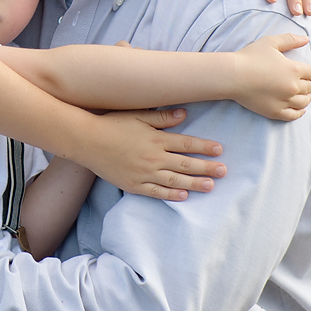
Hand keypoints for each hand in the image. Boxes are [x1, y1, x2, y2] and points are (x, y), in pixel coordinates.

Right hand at [82, 107, 224, 201]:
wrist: (87, 141)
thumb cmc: (112, 123)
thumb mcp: (137, 115)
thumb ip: (161, 117)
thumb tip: (184, 114)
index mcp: (156, 139)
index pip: (186, 144)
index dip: (204, 147)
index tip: (220, 150)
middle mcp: (153, 157)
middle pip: (185, 164)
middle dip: (207, 167)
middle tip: (224, 171)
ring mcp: (144, 173)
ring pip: (175, 180)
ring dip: (194, 183)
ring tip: (210, 186)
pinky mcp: (134, 185)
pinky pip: (156, 192)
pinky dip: (171, 194)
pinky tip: (184, 196)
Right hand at [231, 30, 310, 120]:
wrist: (233, 76)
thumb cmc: (250, 57)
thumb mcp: (270, 42)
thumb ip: (290, 39)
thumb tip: (307, 39)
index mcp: (294, 69)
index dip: (309, 72)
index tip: (304, 72)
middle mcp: (293, 86)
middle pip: (309, 88)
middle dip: (308, 84)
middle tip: (303, 83)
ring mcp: (284, 101)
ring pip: (304, 102)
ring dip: (306, 98)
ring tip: (303, 95)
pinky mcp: (275, 112)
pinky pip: (294, 115)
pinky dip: (299, 112)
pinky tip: (299, 109)